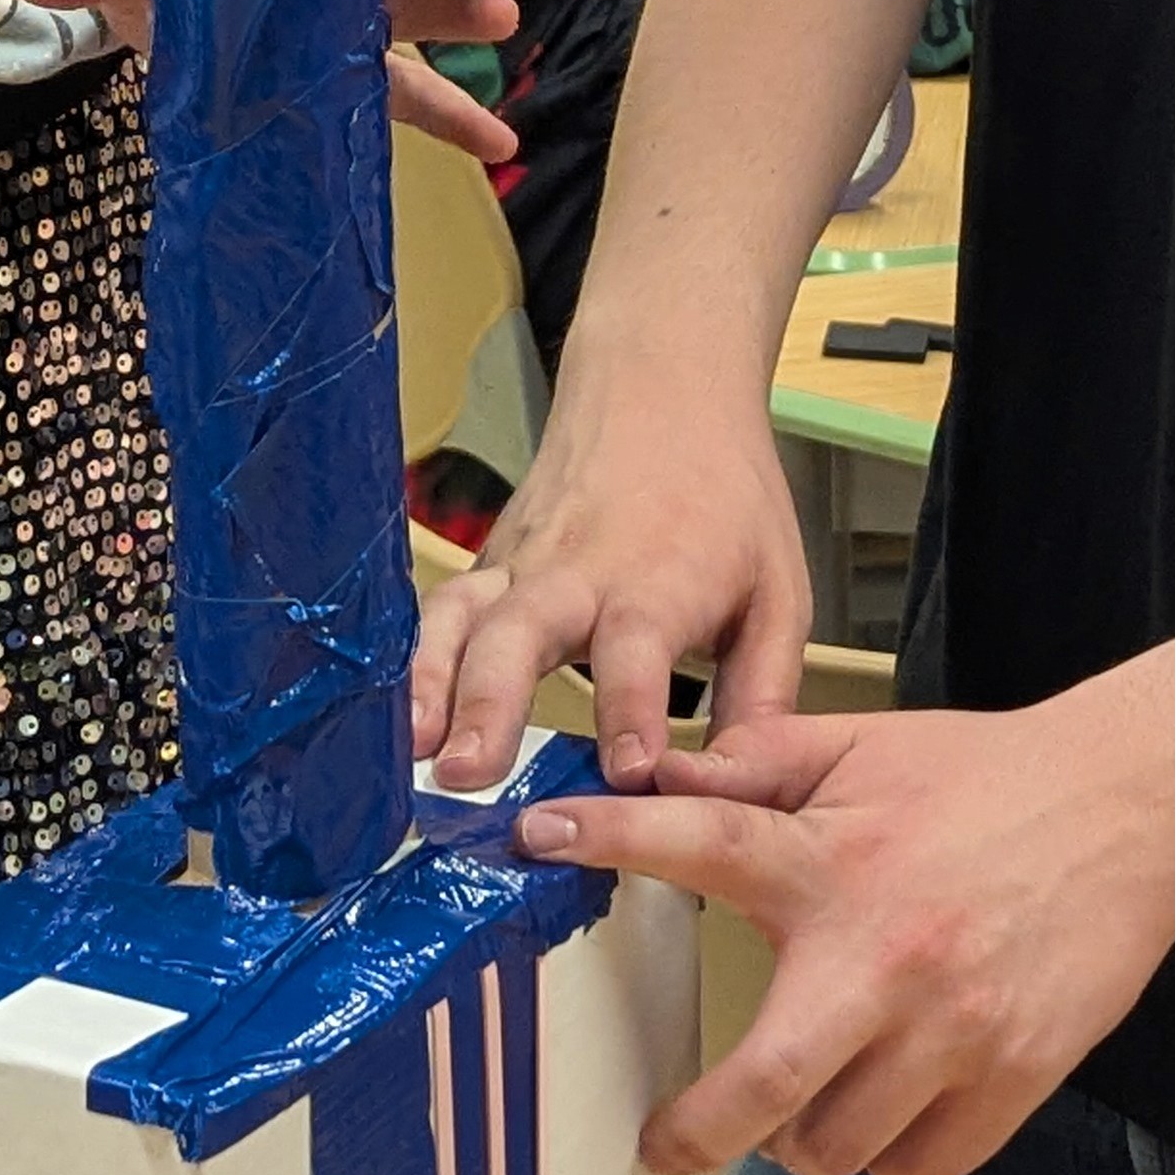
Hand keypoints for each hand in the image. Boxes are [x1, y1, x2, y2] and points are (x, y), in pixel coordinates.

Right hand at [413, 377, 812, 787]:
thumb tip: (741, 784)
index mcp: (660, 580)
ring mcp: (521, 564)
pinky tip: (394, 718)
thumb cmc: (724, 496)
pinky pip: (441, 612)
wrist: (664, 390)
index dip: (631, 708)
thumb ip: (763, 692)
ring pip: (463, 617)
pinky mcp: (488, 565)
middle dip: (492, 702)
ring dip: (432, 682)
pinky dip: (411, 660)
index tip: (627, 770)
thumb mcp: (779, 590)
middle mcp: (579, 571)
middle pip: (522, 630)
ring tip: (414, 750)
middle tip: (470, 773)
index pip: (638, 647)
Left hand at [512, 696, 1174, 1174]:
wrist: (1134, 809)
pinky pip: (918, 1167)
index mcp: (833, 858)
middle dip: (695, 1133)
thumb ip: (760, 765)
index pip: (697, 841)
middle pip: (763, 1089)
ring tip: (812, 1094)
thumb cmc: (989, 779)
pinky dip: (892, 1153)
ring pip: (836, 1145)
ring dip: (805, 1136)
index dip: (608, 839)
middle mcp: (883, 953)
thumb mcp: (864, 748)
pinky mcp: (1013, 1079)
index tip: (536, 836)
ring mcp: (952, 1028)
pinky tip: (893, 1103)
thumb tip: (665, 775)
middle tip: (666, 1144)